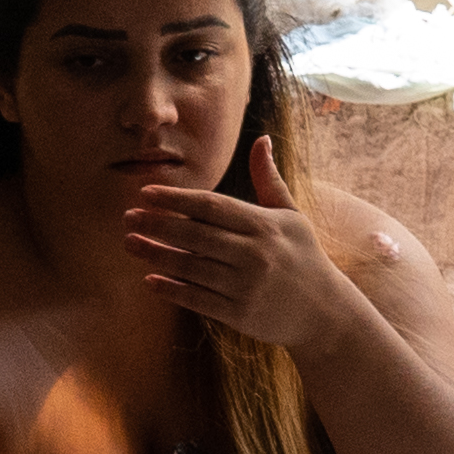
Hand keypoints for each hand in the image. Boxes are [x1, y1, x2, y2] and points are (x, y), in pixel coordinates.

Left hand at [120, 131, 376, 353]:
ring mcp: (246, 286)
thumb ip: (269, 180)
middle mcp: (254, 254)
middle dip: (158, 224)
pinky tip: (150, 280)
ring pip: (191, 268)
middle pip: (195, 236)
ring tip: (130, 243)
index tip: (146, 193)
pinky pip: (198, 300)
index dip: (176, 199)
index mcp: (264, 225)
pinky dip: (172, 290)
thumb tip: (262, 139)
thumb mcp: (292, 216)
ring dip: (156, 255)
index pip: (212, 206)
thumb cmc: (304, 257)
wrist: (324, 312)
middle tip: (128, 216)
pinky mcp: (240, 315)